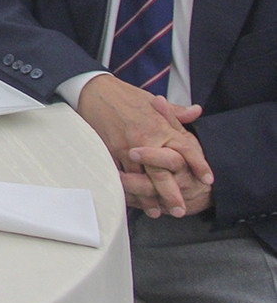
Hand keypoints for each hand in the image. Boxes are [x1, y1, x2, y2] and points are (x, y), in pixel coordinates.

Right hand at [77, 73, 211, 216]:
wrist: (95, 91)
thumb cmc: (125, 95)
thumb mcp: (153, 100)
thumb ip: (176, 112)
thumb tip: (197, 111)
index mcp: (160, 127)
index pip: (185, 149)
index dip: (198, 165)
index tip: (208, 180)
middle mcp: (145, 140)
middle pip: (161, 173)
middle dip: (171, 194)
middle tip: (180, 210)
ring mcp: (126, 148)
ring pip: (139, 179)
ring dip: (147, 198)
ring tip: (157, 212)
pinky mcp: (110, 152)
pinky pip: (120, 175)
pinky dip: (127, 190)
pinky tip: (133, 200)